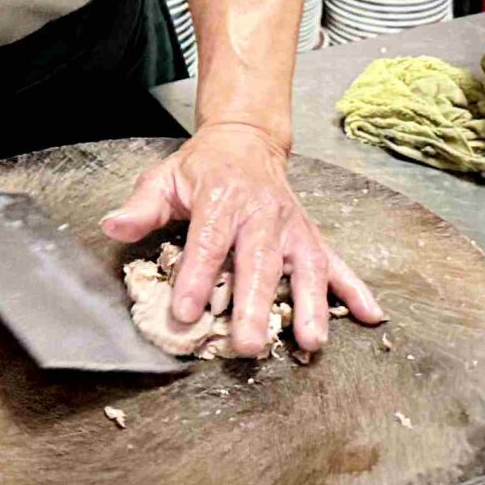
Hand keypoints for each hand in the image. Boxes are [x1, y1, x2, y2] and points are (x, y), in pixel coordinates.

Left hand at [102, 122, 384, 352]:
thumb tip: (113, 226)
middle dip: (256, 306)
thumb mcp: (165, 178)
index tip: (185, 312)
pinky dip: (355, 290)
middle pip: (259, 263)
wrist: (247, 139)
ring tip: (311, 343)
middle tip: (249, 345)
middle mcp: (262, 214)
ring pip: (304, 269)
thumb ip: (141, 208)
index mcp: (222, 199)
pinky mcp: (311, 237)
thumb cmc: (202, 169)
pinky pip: (337, 264)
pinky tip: (372, 315)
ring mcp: (292, 228)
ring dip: (310, 306)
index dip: (196, 277)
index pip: (207, 242)